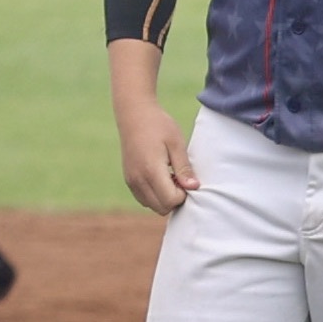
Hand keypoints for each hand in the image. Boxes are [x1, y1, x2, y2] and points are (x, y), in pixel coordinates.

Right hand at [114, 99, 194, 214]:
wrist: (133, 113)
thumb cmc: (159, 125)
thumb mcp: (177, 143)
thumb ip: (184, 168)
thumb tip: (194, 187)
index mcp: (151, 170)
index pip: (170, 200)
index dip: (183, 195)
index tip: (186, 179)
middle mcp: (138, 179)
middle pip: (161, 208)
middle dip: (174, 199)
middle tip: (180, 179)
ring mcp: (131, 180)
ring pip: (151, 205)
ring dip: (164, 198)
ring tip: (170, 177)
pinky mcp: (128, 179)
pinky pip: (143, 198)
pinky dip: (154, 195)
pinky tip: (160, 177)